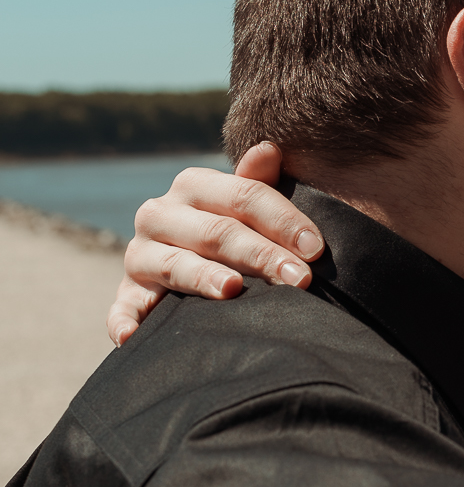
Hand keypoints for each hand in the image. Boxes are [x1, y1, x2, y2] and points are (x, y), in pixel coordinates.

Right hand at [106, 143, 322, 345]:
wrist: (188, 256)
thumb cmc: (233, 227)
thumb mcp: (245, 203)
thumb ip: (257, 183)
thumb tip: (268, 149)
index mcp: (193, 185)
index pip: (245, 196)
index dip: (284, 221)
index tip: (316, 249)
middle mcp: (160, 213)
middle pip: (217, 232)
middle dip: (261, 255)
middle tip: (299, 279)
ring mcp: (140, 253)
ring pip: (176, 264)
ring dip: (204, 278)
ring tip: (233, 290)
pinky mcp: (128, 291)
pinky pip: (123, 307)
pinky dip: (124, 320)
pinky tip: (130, 337)